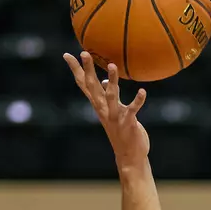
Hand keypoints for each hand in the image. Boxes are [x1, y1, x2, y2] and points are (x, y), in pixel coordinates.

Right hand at [65, 51, 149, 172]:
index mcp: (99, 106)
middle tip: (84, 53)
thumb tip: (101, 81)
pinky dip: (137, 101)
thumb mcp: (113, 112)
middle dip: (88, 70)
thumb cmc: (122, 132)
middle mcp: (104, 110)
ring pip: (110, 96)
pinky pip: (132, 109)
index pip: (84, 84)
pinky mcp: (128, 123)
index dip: (76, 70)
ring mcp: (115, 117)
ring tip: (112, 65)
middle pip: (92, 87)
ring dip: (111, 81)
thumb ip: (107, 97)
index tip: (67, 55)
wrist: (129, 156)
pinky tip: (142, 91)